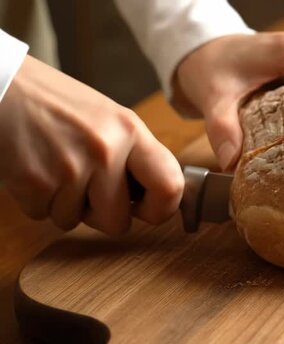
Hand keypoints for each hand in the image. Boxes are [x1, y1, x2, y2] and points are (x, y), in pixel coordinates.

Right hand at [0, 56, 183, 234]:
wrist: (2, 85)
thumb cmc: (55, 104)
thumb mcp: (107, 119)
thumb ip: (133, 157)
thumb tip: (156, 200)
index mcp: (130, 130)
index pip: (170, 186)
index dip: (161, 209)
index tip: (147, 209)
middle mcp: (105, 149)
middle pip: (119, 222)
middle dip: (102, 214)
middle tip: (87, 188)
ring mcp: (69, 168)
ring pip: (76, 221)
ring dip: (64, 204)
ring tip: (54, 165)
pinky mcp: (34, 183)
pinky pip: (44, 215)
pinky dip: (38, 200)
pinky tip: (34, 166)